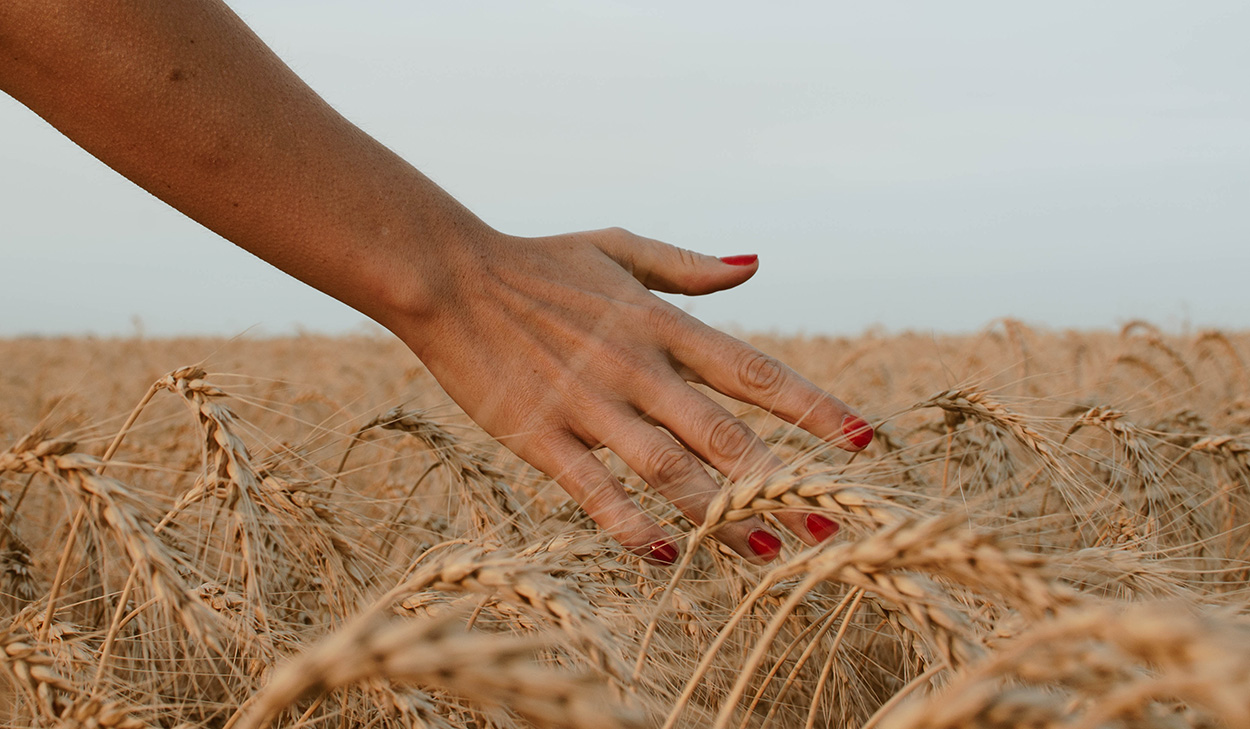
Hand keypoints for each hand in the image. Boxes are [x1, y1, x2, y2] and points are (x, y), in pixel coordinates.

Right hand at [389, 227, 872, 564]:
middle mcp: (636, 367)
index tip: (863, 440)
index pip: (753, 371)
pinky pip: (593, 490)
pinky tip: (666, 553)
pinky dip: (630, 522)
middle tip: (834, 523)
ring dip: (720, 514)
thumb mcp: (619, 248)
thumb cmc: (539, 261)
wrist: (449, 276)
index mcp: (661, 323)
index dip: (812, 407)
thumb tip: (755, 264)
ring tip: (769, 552)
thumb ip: (690, 266)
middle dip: (782, 480)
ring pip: (667, 469)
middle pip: (724, 433)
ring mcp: (588, 404)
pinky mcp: (540, 435)